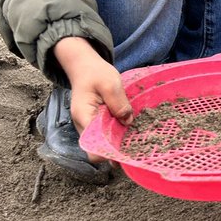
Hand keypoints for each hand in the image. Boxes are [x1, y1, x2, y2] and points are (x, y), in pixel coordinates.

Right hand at [52, 37, 133, 159]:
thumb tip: (127, 121)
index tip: (125, 152)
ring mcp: (90, 125)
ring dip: (118, 144)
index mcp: (84, 116)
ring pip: (103, 143)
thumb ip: (119, 103)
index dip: (107, 152)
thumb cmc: (95, 73)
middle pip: (98, 148)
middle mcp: (84, 125)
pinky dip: (118, 136)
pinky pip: (107, 134)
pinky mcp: (98, 123)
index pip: (92, 146)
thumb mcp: (110, 83)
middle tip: (136, 151)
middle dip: (115, 152)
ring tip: (137, 145)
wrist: (84, 67)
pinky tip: (131, 134)